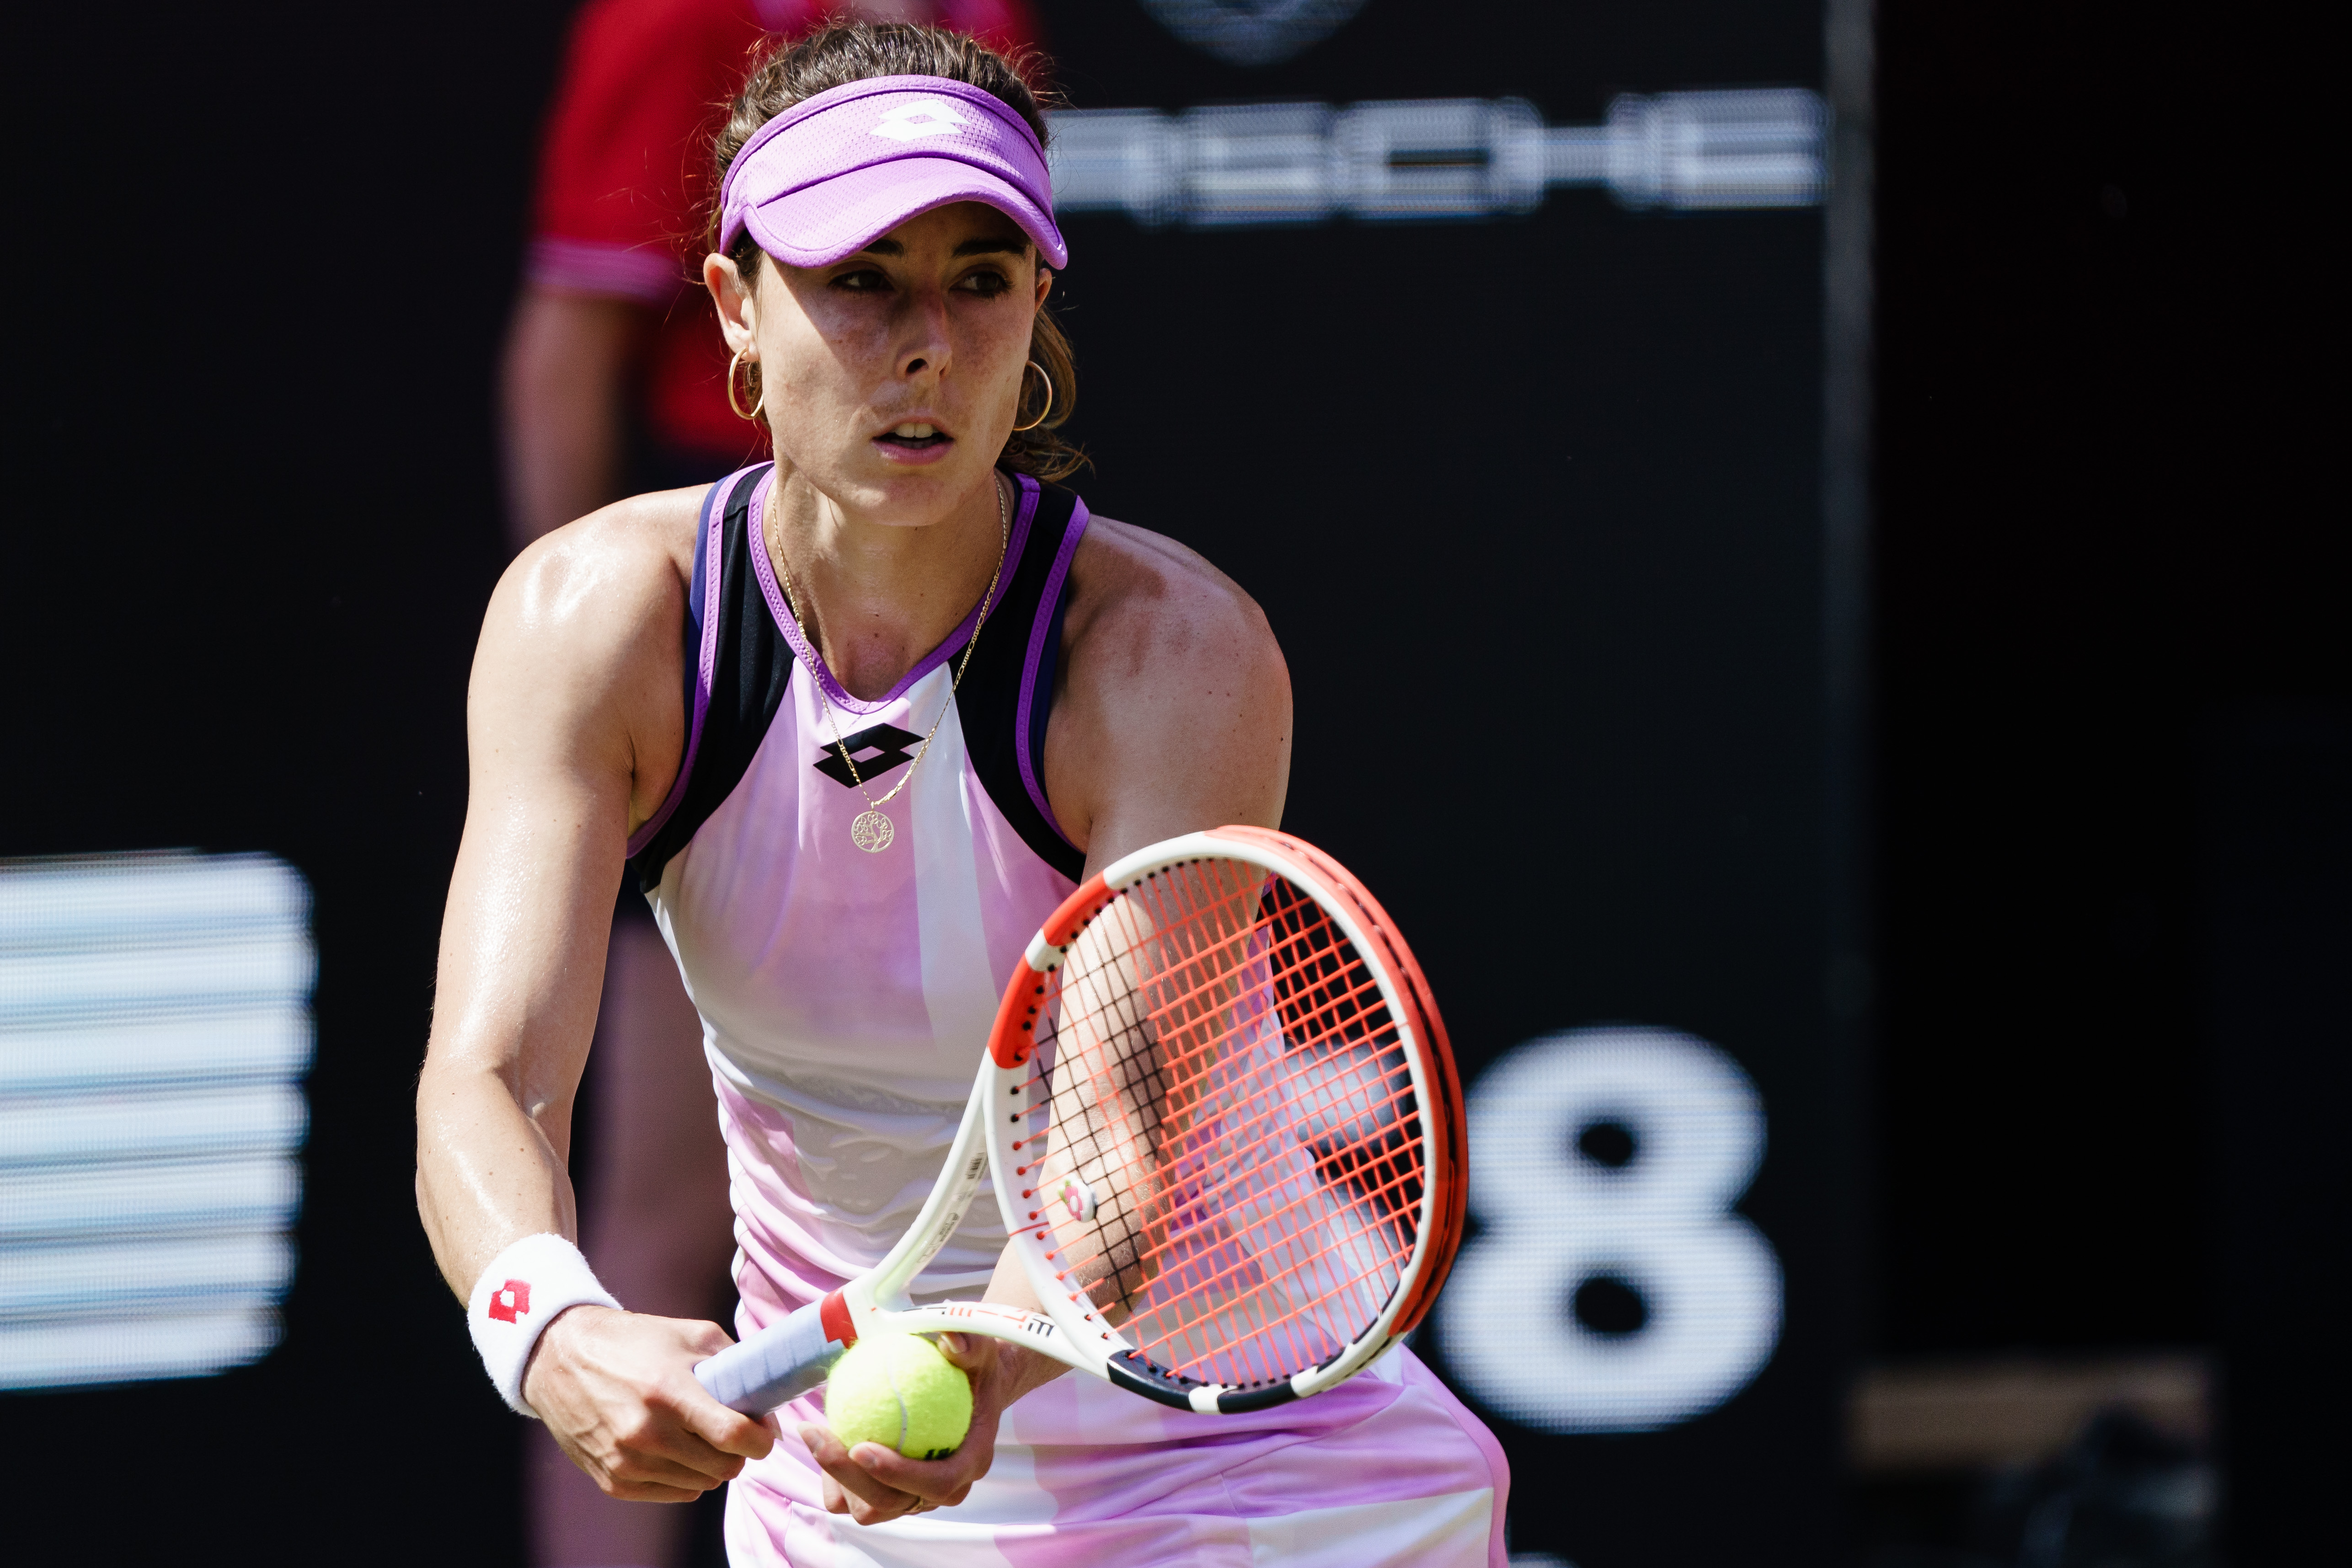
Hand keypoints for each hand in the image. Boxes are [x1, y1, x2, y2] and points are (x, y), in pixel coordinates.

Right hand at [523, 1305, 775, 1501]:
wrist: (561, 1358)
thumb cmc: (635, 1341)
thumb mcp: (691, 1335)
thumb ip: (736, 1365)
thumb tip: (768, 1406)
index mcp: (668, 1391)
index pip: (734, 1436)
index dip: (761, 1439)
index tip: (764, 1432)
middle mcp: (645, 1433)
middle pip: (724, 1467)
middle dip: (738, 1452)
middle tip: (731, 1430)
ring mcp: (626, 1462)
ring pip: (701, 1485)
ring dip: (711, 1465)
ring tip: (698, 1435)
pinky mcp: (612, 1481)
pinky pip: (674, 1493)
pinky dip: (684, 1476)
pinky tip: (675, 1449)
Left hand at [798, 1334, 1051, 1524]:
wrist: (973, 1387)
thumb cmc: (975, 1368)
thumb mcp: (979, 1349)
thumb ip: (969, 1345)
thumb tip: (952, 1341)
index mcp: (970, 1462)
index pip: (936, 1482)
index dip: (897, 1474)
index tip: (860, 1446)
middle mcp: (945, 1489)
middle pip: (892, 1502)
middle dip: (849, 1477)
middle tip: (817, 1434)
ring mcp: (916, 1497)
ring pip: (869, 1508)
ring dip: (837, 1478)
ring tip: (815, 1432)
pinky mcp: (892, 1496)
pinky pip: (853, 1500)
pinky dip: (834, 1480)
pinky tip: (824, 1437)